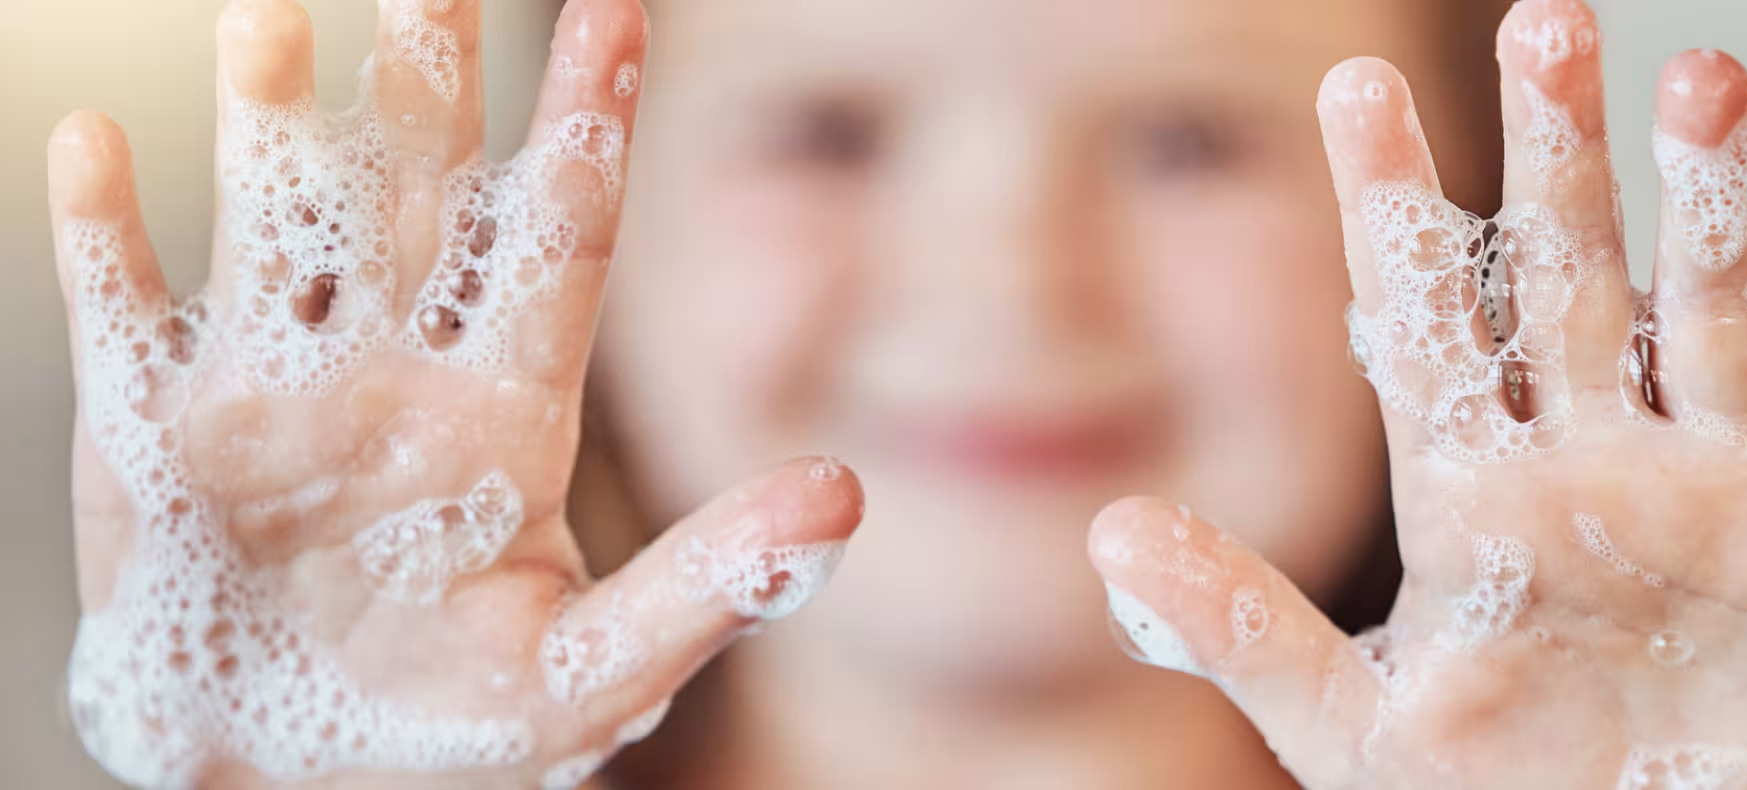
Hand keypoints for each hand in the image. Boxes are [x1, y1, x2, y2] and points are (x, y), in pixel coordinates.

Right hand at [50, 1, 860, 786]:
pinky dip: (104, 240)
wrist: (296, 788)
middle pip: (419, 195)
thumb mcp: (599, 672)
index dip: (588, 118)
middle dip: (430, 81)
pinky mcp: (156, 444)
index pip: (559, 230)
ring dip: (269, 124)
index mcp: (508, 411)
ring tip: (270, 16)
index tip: (619, 8)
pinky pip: (125, 318)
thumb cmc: (456, 733)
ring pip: (279, 227)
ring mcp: (274, 395)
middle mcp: (397, 373)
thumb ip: (713, 582)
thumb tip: (844, 496)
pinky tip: (97, 148)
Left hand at [1088, 0, 1746, 786]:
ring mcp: (1715, 487)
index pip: (1424, 316)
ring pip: (1714, 311)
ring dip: (1716, 200)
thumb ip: (1242, 627)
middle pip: (1569, 279)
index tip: (1353, 85)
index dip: (1390, 202)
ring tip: (1704, 80)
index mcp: (1472, 493)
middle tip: (1547, 26)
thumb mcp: (1351, 731)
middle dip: (1556, 159)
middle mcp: (1592, 460)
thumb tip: (1112, 530)